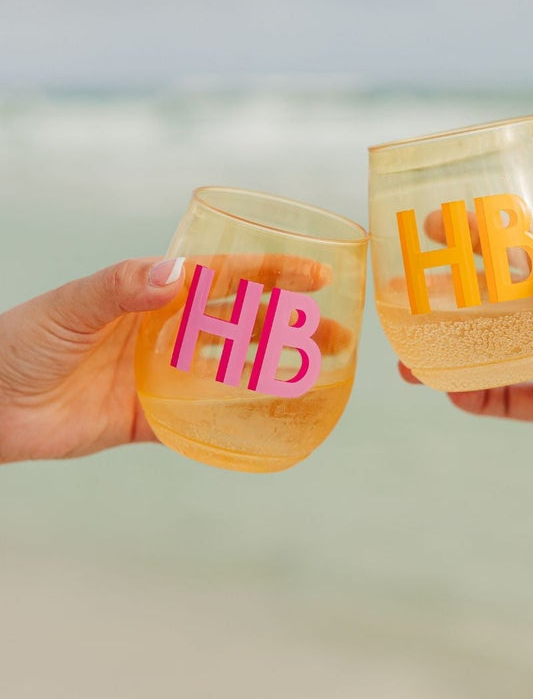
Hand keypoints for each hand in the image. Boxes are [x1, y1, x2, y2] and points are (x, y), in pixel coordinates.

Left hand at [0, 253, 338, 463]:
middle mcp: (162, 332)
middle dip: (288, 327)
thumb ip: (119, 288)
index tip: (314, 274)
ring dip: (273, 373)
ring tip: (318, 376)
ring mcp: (159, 377)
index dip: (269, 274)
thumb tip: (175, 274)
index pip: (221, 278)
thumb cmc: (20, 342)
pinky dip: (236, 424)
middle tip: (336, 335)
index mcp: (149, 294)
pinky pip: (201, 424)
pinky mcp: (148, 421)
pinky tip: (273, 424)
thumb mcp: (70, 307)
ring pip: (229, 373)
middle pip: (238, 326)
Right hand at [400, 239, 532, 565]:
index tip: (440, 226)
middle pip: (505, 299)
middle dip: (456, 295)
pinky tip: (449, 393)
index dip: (487, 238)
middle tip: (406, 292)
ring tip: (411, 355)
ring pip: (498, 350)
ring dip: (456, 350)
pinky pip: (509, 398)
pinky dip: (477, 395)